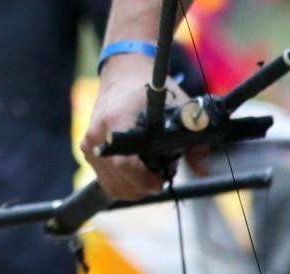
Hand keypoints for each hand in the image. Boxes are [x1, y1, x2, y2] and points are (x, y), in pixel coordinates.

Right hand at [82, 55, 206, 199]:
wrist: (122, 71)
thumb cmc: (149, 89)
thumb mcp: (180, 109)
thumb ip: (195, 142)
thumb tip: (203, 171)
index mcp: (116, 123)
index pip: (125, 165)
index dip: (145, 180)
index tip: (162, 180)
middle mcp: (98, 135)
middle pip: (120, 180)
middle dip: (145, 185)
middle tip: (162, 173)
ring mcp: (89, 143)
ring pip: (113, 185)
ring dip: (135, 186)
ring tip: (151, 170)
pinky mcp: (87, 148)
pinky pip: (106, 180)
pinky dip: (124, 183)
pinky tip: (138, 172)